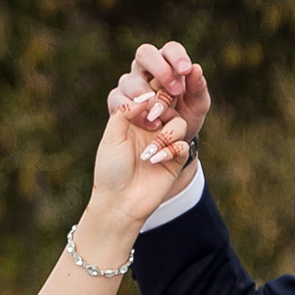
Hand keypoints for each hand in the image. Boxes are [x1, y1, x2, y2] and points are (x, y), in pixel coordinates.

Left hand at [86, 66, 202, 238]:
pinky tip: (153, 161)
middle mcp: (152, 128)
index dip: (153, 91)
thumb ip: (125, 112)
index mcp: (135, 119)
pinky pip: (183, 145)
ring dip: (164, 136)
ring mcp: (165, 143)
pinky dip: (170, 151)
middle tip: (153, 119)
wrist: (119, 203)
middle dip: (163, 108)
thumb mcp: (112, 137)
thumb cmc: (111, 170)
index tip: (148, 99)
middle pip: (170, 104)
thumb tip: (146, 95)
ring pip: (179, 124)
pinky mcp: (175, 159)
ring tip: (146, 153)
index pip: (151, 95)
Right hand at [108, 39, 211, 149]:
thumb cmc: (185, 116)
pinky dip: (136, 112)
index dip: (177, 57)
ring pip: (131, 80)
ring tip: (164, 114)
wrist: (171, 141)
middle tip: (175, 91)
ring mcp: (129, 83)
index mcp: (167, 62)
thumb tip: (195, 68)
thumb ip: (198, 88)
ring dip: (149, 97)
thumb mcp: (198, 105)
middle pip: (145, 53)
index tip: (186, 70)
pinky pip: (118, 101)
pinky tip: (152, 123)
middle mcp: (145, 68)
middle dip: (160, 70)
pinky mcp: (117, 100)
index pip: (170, 49)